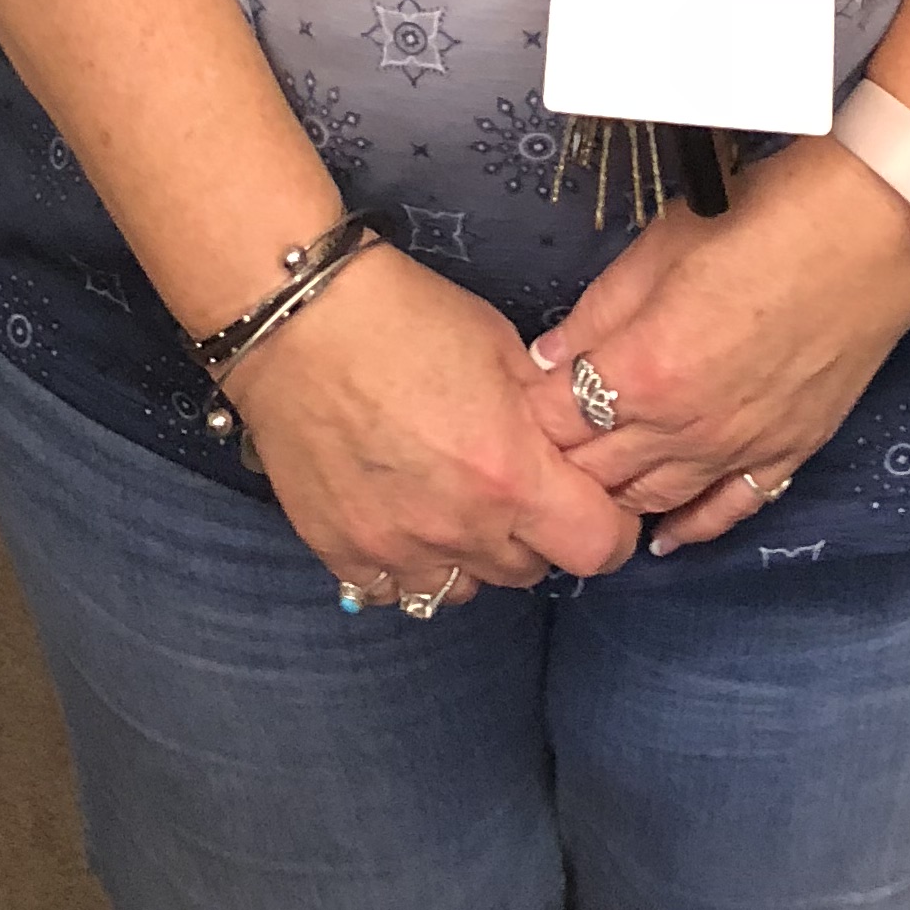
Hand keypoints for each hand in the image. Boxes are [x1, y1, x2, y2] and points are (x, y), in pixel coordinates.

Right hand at [225, 244, 642, 610]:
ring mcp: (397, 550)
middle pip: (530, 570)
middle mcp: (459, 529)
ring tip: (456, 502)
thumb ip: (542, 412)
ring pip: (464, 589)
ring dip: (474, 555)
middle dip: (538, 534)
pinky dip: (410, 565)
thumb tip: (569, 447)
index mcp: (510, 475)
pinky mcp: (343, 553)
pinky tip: (404, 518)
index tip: (597, 503)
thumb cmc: (408, 318)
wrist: (300, 321)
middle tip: (518, 486)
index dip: (609, 527)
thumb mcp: (502, 347)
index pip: (596, 546)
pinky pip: (394, 591)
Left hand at [528, 137, 909, 556]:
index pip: (557, 419)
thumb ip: (599, 310)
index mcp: (647, 367)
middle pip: (597, 471)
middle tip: (536, 450)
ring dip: (614, 498)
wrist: (876, 226)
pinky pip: (729, 508)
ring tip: (584, 493)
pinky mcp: (789, 451)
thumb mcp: (663, 245)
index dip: (527, 411)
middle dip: (560, 461)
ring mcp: (741, 446)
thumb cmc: (773, 214)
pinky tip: (666, 537)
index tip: (510, 401)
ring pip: (654, 499)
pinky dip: (693, 527)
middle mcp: (689, 425)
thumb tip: (546, 355)